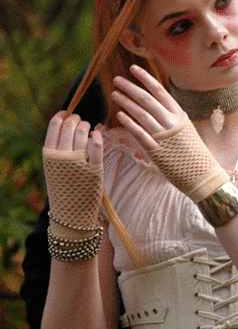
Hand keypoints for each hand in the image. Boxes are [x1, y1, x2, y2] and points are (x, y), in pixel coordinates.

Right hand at [43, 111, 102, 235]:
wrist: (71, 215)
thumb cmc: (63, 188)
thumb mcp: (53, 168)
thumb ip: (57, 148)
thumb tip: (66, 124)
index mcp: (49, 156)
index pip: (54, 127)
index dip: (62, 116)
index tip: (67, 114)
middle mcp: (62, 157)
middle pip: (70, 127)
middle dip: (76, 119)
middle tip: (80, 120)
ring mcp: (78, 163)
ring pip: (83, 133)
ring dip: (87, 126)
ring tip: (88, 128)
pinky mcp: (95, 169)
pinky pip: (97, 146)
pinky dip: (97, 137)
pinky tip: (97, 135)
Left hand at [112, 65, 227, 201]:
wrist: (202, 173)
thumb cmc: (194, 152)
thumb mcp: (186, 129)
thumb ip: (171, 118)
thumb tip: (158, 106)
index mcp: (180, 115)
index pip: (160, 91)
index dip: (145, 78)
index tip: (133, 69)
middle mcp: (171, 122)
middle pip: (147, 99)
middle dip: (130, 87)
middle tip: (117, 79)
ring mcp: (163, 136)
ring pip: (141, 113)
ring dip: (126, 102)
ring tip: (115, 93)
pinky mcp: (156, 149)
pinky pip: (139, 132)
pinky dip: (129, 122)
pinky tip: (119, 114)